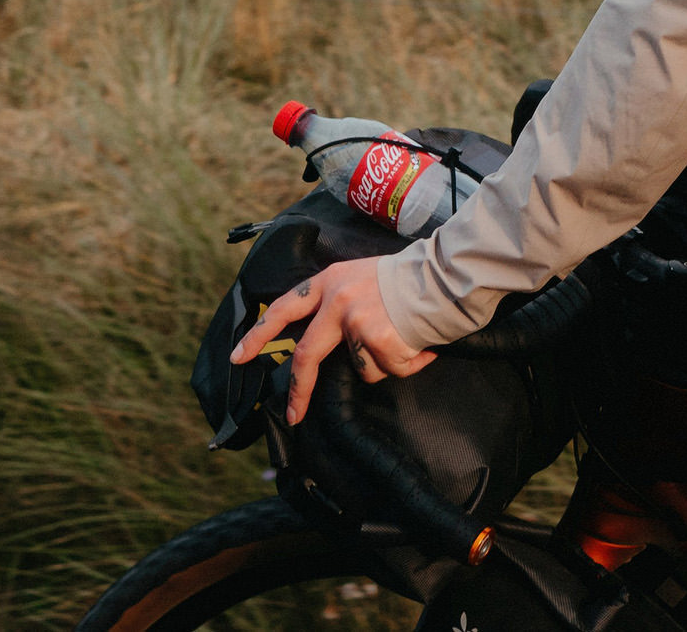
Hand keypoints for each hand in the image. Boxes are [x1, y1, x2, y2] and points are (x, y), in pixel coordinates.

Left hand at [228, 257, 434, 423]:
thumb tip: (331, 341)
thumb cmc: (413, 276)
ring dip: (385, 362)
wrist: (447, 273)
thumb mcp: (365, 276)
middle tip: (293, 413)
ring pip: (360, 368)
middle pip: (306, 355)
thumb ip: (342, 302)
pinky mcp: (376, 342)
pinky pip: (388, 370)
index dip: (260, 334)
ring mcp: (355, 323)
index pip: (284, 309)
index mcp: (329, 282)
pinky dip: (408, 364)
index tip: (240, 356)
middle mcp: (337, 302)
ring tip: (408, 338)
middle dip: (299, 389)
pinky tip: (420, 343)